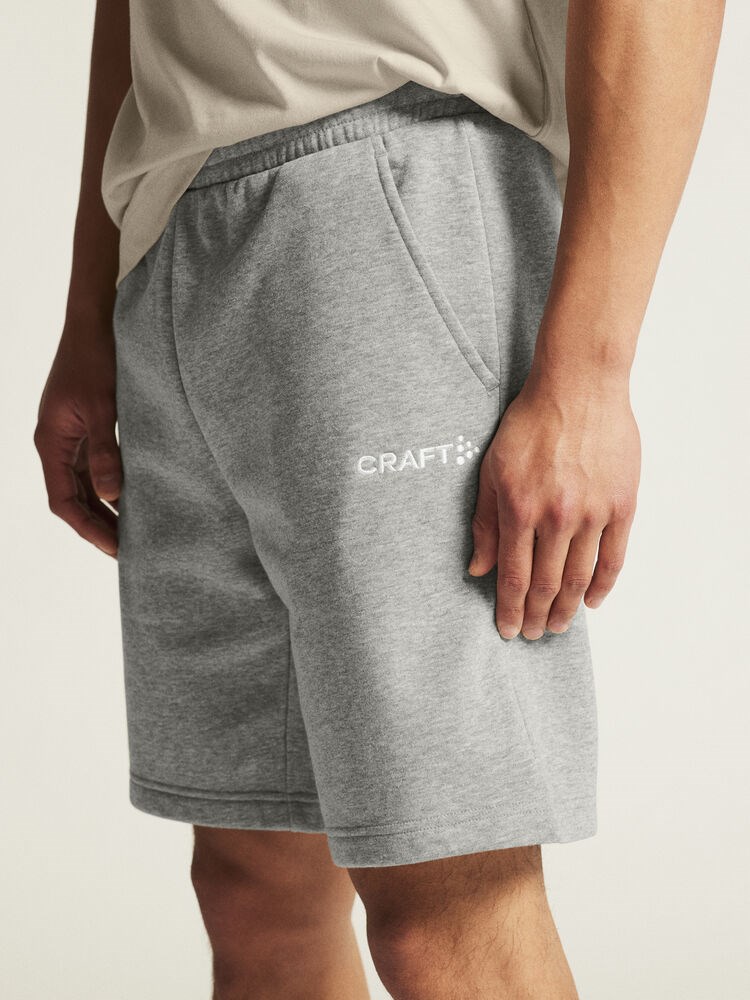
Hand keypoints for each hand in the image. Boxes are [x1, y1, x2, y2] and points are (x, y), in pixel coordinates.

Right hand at [34, 320, 120, 557]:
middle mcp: (56, 444)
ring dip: (104, 510)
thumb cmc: (96, 357)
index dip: (89, 529)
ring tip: (132, 534)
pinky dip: (109, 487)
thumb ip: (106, 451)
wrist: (95, 321)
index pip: (65, 501)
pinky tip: (132, 499)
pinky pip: (93, 468)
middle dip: (98, 526)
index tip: (117, 550)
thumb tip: (112, 495)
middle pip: (73, 499)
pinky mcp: (85, 427)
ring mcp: (69, 436)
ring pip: (83, 486)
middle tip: (130, 552)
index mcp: (51, 442)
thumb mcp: (104, 406)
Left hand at [468, 365, 639, 638]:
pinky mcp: (622, 504)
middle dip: (535, 616)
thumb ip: (485, 522)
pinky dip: (603, 585)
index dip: (509, 610)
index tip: (507, 630)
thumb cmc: (529, 423)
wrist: (578, 386)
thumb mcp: (492, 469)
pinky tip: (592, 602)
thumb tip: (477, 568)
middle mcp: (557, 517)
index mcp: (520, 509)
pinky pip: (614, 557)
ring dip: (566, 608)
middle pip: (545, 584)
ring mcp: (593, 513)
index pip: (513, 577)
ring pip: (579, 578)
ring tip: (556, 626)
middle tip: (531, 634)